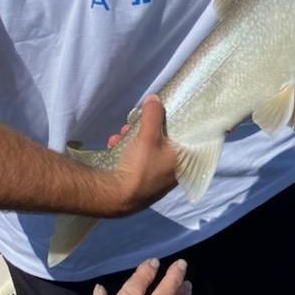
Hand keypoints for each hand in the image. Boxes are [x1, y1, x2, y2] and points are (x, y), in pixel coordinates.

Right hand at [107, 96, 178, 215]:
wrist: (114, 196)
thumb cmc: (140, 165)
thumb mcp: (148, 135)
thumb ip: (153, 115)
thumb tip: (154, 98)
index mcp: (180, 164)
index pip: (181, 140)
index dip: (168, 126)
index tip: (156, 119)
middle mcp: (169, 175)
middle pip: (159, 145)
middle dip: (143, 132)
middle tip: (131, 126)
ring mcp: (152, 183)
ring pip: (144, 153)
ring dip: (131, 141)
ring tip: (119, 136)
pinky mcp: (136, 187)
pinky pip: (133, 163)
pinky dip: (124, 153)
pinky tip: (113, 146)